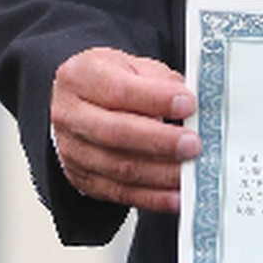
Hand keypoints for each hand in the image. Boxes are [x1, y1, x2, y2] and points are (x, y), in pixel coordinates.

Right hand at [51, 47, 200, 213]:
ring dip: (160, 172)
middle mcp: (70, 115)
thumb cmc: (110, 80)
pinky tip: (175, 194)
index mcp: (80, 77)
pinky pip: (120, 193)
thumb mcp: (132, 65)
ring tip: (189, 169)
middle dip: (160, 141)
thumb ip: (159, 80)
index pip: (119, 90)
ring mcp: (73, 151)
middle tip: (192, 143)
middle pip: (116, 133)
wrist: (81, 103)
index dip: (156, 99)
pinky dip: (152, 197)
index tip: (188, 104)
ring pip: (119, 167)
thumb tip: (188, 101)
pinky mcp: (83, 179)